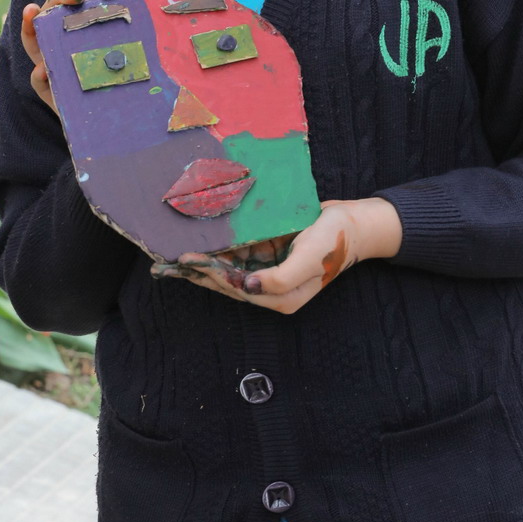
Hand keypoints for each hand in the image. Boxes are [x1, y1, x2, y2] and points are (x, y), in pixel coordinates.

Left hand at [21, 0, 120, 111]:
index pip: (32, 32)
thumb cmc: (77, 104)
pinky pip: (105, 4)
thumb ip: (44, 86)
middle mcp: (63, 34)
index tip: (31, 10)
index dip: (29, 20)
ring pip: (82, 0)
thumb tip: (41, 69)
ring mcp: (86, 26)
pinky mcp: (106, 24)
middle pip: (58, 7)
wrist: (106, 113)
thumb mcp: (58, 100)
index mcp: (46, 52)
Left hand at [150, 198, 402, 313]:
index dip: (211, 275)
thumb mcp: (311, 259)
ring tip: (176, 253)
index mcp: (281, 297)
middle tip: (168, 262)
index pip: (236, 288)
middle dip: (199, 272)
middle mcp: (270, 288)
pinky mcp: (269, 255)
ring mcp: (269, 271)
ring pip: (229, 268)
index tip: (188, 261)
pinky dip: (220, 248)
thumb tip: (248, 287)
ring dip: (205, 261)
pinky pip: (239, 253)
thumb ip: (281, 278)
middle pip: (227, 282)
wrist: (354, 223)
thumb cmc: (334, 241)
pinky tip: (202, 239)